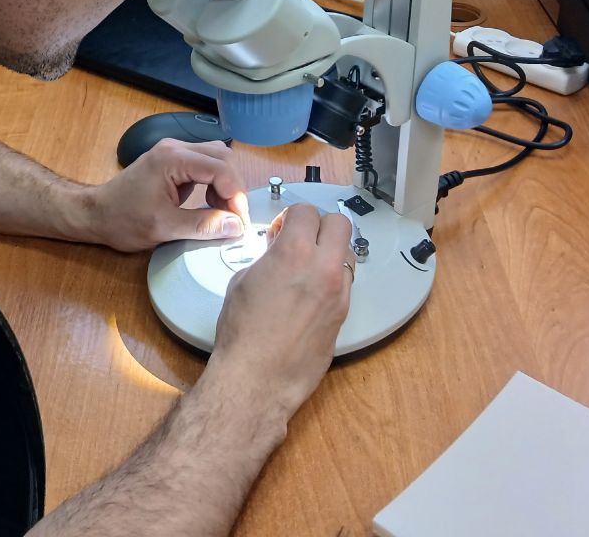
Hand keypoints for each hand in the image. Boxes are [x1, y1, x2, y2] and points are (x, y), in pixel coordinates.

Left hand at [77, 139, 249, 251]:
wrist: (96, 214)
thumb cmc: (122, 219)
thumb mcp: (164, 228)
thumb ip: (203, 225)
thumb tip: (235, 226)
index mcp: (171, 159)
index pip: (220, 168)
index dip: (235, 195)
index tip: (238, 220)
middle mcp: (175, 148)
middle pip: (222, 157)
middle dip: (234, 188)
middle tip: (235, 217)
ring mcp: (174, 152)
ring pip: (217, 158)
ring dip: (226, 185)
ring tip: (222, 212)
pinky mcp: (174, 162)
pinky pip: (205, 165)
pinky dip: (215, 184)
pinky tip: (211, 205)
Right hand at [207, 203, 353, 422]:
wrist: (257, 378)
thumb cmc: (242, 334)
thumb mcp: (243, 281)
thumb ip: (268, 258)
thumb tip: (277, 254)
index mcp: (294, 252)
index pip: (305, 211)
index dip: (290, 217)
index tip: (282, 229)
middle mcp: (323, 268)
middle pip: (339, 223)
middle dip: (319, 226)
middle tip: (300, 239)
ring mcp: (338, 292)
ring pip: (346, 253)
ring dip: (329, 252)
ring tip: (306, 268)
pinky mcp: (344, 315)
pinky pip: (345, 282)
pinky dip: (331, 279)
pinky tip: (311, 293)